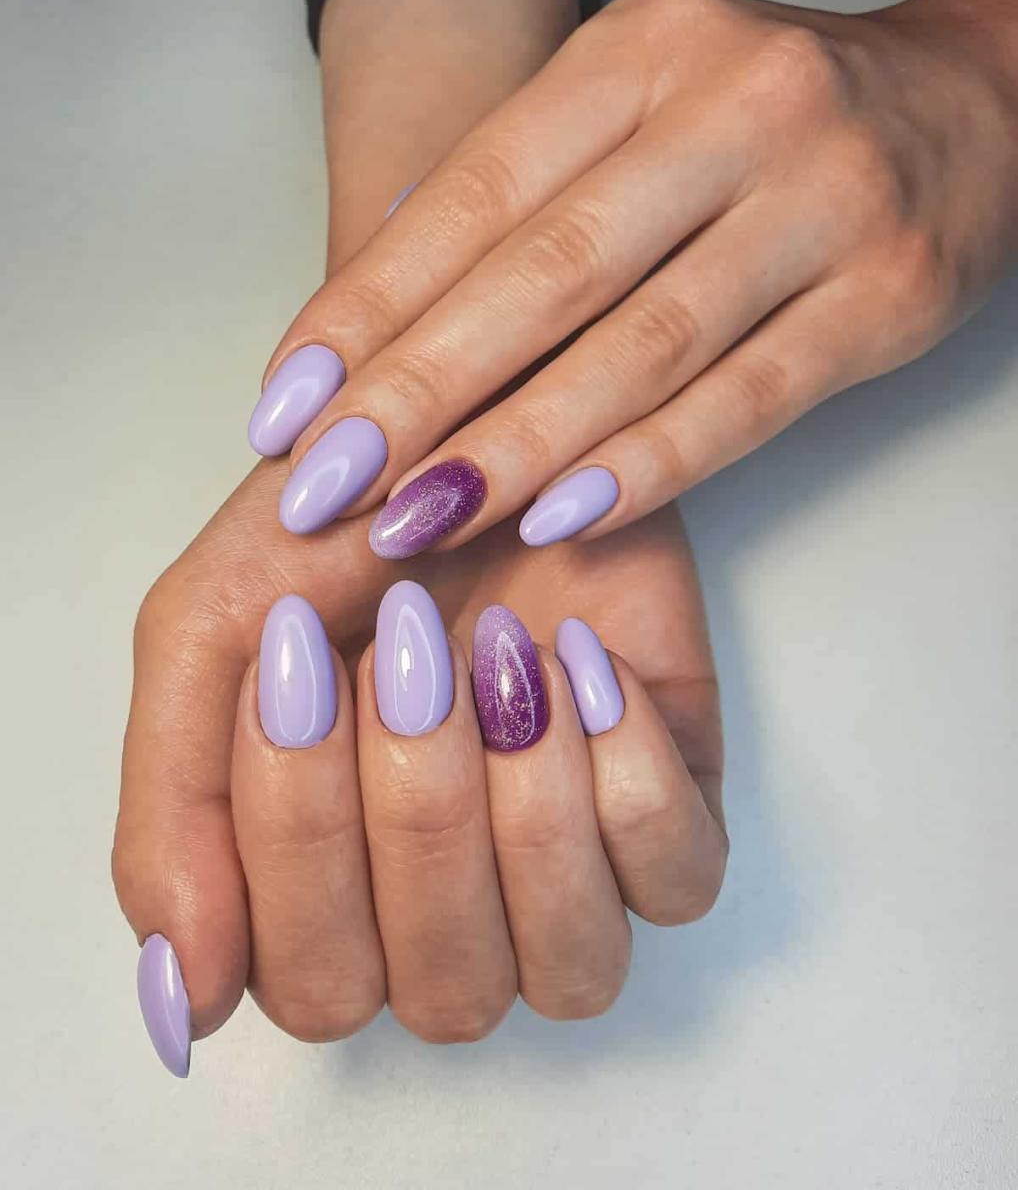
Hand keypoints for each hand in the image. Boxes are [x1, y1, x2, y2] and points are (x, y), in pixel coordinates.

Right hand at [113, 458, 723, 1067]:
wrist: (480, 425)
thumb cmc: (347, 530)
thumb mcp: (213, 637)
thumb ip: (173, 815)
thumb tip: (182, 1004)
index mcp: (331, 898)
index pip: (312, 984)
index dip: (303, 838)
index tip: (296, 663)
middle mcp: (454, 918)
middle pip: (443, 991)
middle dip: (417, 809)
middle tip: (404, 645)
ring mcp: (574, 879)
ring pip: (570, 969)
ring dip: (524, 807)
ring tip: (500, 655)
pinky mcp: (674, 821)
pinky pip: (679, 883)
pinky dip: (627, 772)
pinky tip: (584, 666)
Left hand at [256, 0, 1017, 554]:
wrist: (970, 99)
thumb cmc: (767, 121)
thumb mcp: (641, 113)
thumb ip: (532, 203)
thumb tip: (381, 332)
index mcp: (640, 52)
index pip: (473, 197)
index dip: (370, 311)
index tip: (287, 409)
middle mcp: (731, 108)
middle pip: (543, 274)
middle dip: (416, 393)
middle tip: (324, 487)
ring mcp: (821, 198)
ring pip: (641, 345)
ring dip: (517, 447)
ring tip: (419, 519)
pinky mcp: (886, 292)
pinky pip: (748, 398)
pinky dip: (649, 465)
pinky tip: (562, 516)